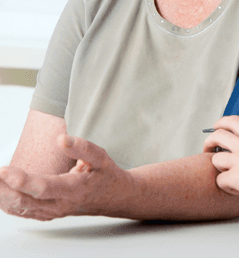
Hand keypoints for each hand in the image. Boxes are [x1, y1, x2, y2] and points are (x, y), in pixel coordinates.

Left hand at [0, 135, 133, 220]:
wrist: (113, 197)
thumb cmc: (106, 175)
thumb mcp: (101, 158)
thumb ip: (82, 148)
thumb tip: (61, 139)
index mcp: (74, 189)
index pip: (44, 188)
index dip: (23, 181)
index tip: (4, 171)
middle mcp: (60, 205)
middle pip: (24, 201)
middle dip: (3, 188)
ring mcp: (52, 212)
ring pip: (19, 208)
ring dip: (2, 195)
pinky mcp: (47, 213)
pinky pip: (22, 211)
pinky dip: (7, 203)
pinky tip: (0, 192)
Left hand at [203, 116, 238, 206]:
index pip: (232, 121)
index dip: (220, 123)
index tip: (216, 128)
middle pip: (217, 135)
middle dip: (208, 142)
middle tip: (208, 149)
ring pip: (215, 159)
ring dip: (220, 168)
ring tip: (230, 176)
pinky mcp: (236, 177)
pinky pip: (221, 181)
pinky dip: (227, 187)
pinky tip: (238, 189)